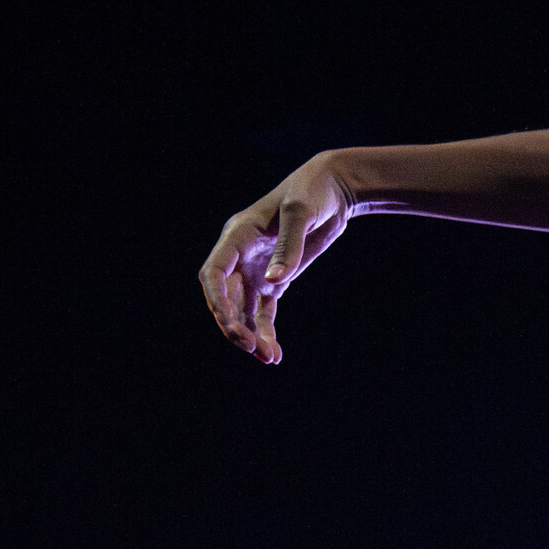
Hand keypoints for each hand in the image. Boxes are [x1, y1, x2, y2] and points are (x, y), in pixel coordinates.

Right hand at [200, 153, 359, 363]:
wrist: (334, 190)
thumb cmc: (313, 192)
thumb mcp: (302, 213)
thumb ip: (288, 248)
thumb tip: (274, 282)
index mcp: (237, 235)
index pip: (214, 273)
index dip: (217, 300)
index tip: (230, 323)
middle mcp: (241, 254)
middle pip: (226, 297)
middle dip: (234, 324)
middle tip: (250, 347)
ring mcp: (256, 267)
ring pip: (244, 308)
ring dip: (251, 333)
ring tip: (267, 358)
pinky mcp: (275, 278)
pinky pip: (264, 310)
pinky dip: (266, 330)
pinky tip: (273, 352)